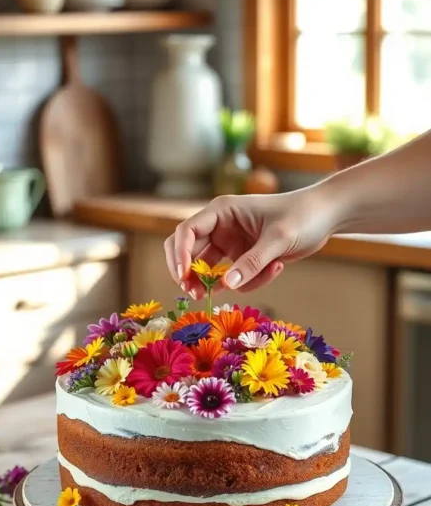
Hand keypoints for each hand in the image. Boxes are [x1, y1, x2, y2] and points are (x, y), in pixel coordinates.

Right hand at [164, 186, 336, 295]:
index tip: (184, 277)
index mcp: (222, 211)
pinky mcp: (244, 257)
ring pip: (210, 270)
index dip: (180, 254)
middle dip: (190, 274)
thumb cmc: (302, 216)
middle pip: (189, 252)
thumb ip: (252, 262)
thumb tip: (225, 285)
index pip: (187, 231)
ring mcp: (231, 243)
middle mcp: (221, 226)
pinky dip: (250, 282)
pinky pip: (235, 277)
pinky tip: (276, 268)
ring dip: (219, 283)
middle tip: (195, 294)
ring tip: (239, 288)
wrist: (325, 216)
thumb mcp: (278, 239)